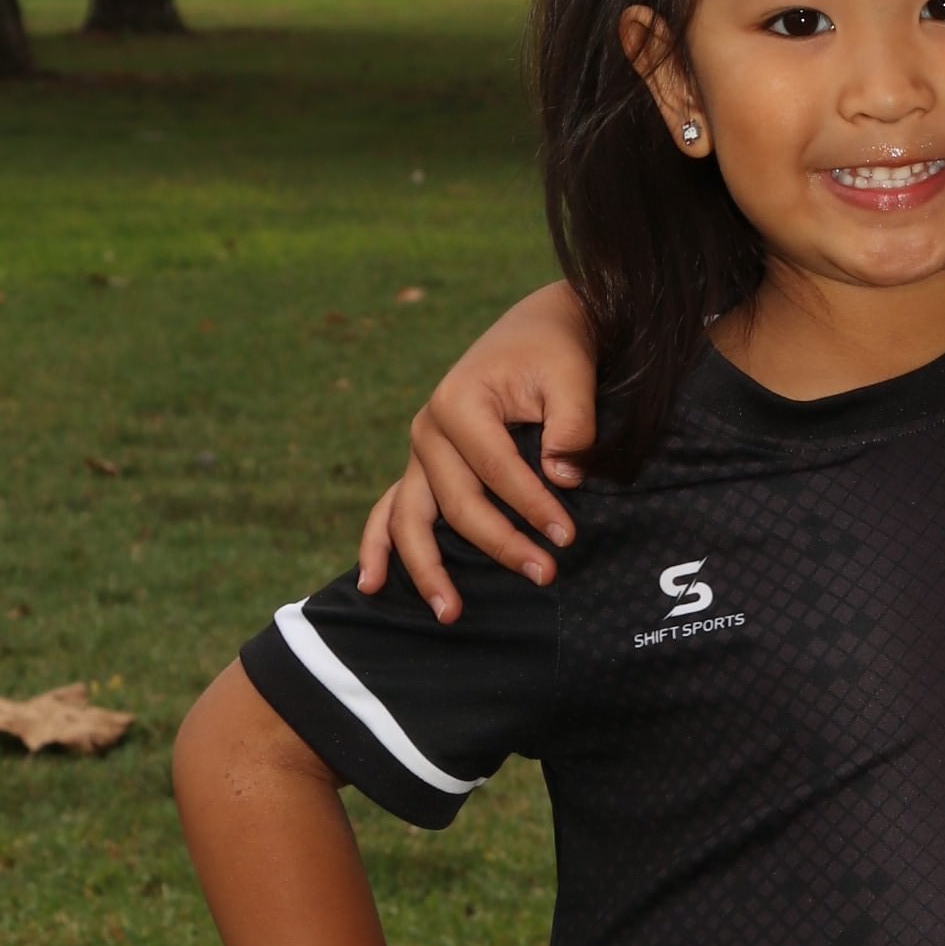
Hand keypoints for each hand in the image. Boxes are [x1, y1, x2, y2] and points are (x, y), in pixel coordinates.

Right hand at [353, 282, 599, 620]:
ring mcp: (419, 453)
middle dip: (501, 544)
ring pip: (411, 518)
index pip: (496, 470)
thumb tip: (564, 478)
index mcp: (458, 403)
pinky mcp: (422, 468)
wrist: (533, 333)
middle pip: (458, 503)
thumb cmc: (553, 355)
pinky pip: (390, 512)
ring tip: (450, 612)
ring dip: (427, 568)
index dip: (532, 506)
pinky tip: (373, 584)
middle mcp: (428, 430)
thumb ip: (572, 425)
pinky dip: (378, 547)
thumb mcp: (571, 377)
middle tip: (545, 575)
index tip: (567, 536)